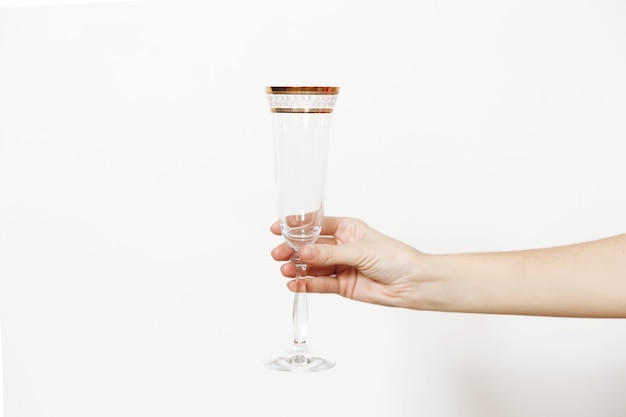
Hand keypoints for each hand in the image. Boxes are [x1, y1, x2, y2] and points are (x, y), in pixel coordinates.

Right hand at [270, 216, 425, 308]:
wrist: (412, 283)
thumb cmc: (395, 258)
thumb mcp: (360, 251)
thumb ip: (330, 253)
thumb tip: (305, 251)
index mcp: (347, 229)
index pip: (316, 225)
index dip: (296, 227)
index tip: (278, 228)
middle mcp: (341, 247)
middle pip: (310, 247)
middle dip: (292, 250)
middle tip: (278, 254)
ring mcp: (340, 266)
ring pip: (312, 266)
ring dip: (297, 268)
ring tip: (286, 270)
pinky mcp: (342, 285)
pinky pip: (319, 284)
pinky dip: (306, 284)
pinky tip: (294, 284)